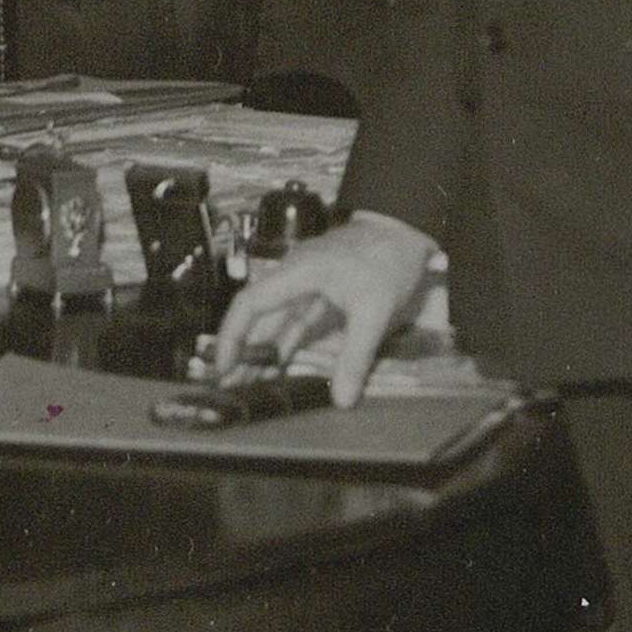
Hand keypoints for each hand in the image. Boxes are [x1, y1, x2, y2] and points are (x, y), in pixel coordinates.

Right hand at [209, 211, 439, 407]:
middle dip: (243, 353)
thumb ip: (356, 357)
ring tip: (248, 385)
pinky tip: (279, 366)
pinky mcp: (322, 292)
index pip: (250, 303)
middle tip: (229, 389)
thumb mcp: (374, 311)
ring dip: (264, 352)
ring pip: (277, 322)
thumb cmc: (390, 260)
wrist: (408, 231)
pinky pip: (297, 321)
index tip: (222, 367)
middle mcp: (295, 277)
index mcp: (298, 273)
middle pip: (259, 317)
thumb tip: (342, 400)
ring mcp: (308, 284)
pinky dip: (287, 344)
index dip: (232, 336)